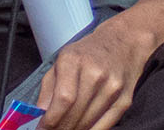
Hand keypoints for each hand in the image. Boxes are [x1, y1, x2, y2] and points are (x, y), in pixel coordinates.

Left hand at [37, 15, 154, 129]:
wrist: (123, 42)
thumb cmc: (87, 54)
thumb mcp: (61, 62)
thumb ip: (48, 90)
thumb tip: (38, 117)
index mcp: (74, 60)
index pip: (63, 99)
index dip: (51, 120)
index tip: (42, 129)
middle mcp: (95, 73)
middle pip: (75, 113)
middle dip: (60, 128)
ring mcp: (112, 88)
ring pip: (88, 122)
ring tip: (65, 129)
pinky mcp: (124, 100)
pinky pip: (105, 125)